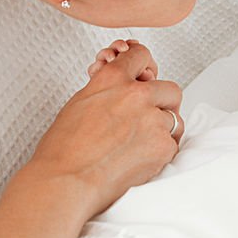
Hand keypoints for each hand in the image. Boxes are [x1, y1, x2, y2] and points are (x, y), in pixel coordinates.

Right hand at [30, 42, 183, 217]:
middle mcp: (136, 94)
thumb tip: (121, 91)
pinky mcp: (163, 146)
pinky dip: (161, 151)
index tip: (146, 76)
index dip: (144, 68)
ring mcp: (152, 120)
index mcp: (112, 78)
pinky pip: (172, 143)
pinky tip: (141, 158)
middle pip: (169, 88)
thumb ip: (108, 91)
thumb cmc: (63, 149)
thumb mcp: (81, 102)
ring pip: (174, 118)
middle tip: (150, 115)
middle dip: (162, 101)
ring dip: (163, 128)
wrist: (65, 182)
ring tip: (142, 142)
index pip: (141, 55)